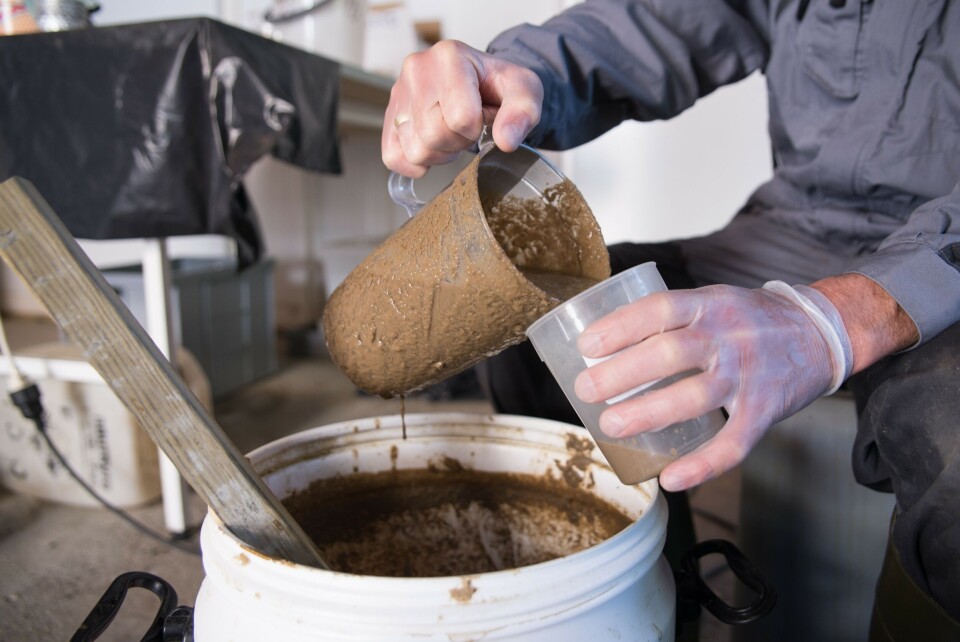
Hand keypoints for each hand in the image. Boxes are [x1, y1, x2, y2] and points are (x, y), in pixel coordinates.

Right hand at [382, 40, 543, 176]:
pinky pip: (394, 156)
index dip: (476, 128)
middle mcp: (417, 70)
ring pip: (415, 150)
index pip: (460, 117)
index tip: (482, 117)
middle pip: (433, 135)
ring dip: (439, 153)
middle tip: (467, 128)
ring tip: (450, 132)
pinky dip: (415, 162)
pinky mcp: (390, 115)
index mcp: (449, 57)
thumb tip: (506, 141)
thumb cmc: (498, 86)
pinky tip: (432, 147)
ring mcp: (399, 92)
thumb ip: (522, 113)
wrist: (480, 81)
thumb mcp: (524, 91)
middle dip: (457, 142)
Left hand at [572, 283, 850, 491]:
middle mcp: (729, 337)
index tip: (586, 346)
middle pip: (670, 353)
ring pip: (695, 397)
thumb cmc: (751, 320)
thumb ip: (672, 317)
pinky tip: (669, 477)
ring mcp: (749, 374)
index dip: (620, 326)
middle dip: (622, 374)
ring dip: (649, 413)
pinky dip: (702, 465)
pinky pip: (733, 443)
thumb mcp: (714, 300)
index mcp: (711, 304)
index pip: (660, 309)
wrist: (822, 333)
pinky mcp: (765, 410)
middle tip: (585, 389)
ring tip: (610, 426)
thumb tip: (606, 343)